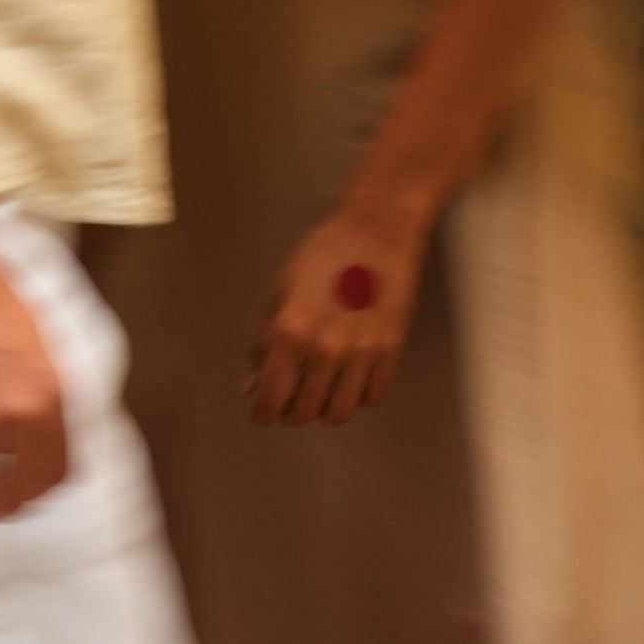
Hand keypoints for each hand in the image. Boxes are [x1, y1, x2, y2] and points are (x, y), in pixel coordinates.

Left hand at [249, 206, 426, 426]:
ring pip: (340, 413)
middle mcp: (324, 350)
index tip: (263, 413)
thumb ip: (263, 343)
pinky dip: (360, 395)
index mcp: (289, 332)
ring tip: (323, 388)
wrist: (378, 230)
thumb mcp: (279, 291)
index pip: (271, 398)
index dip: (263, 413)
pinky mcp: (391, 351)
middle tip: (292, 395)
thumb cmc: (322, 254)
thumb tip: (252, 386)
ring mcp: (361, 353)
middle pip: (305, 412)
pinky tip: (353, 377)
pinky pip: (374, 397)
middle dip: (292, 410)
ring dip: (326, 407)